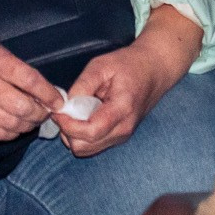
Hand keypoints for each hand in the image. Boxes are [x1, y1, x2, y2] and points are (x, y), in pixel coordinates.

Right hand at [0, 26, 59, 141]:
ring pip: (11, 124)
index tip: (59, 101)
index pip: (30, 81)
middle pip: (22, 107)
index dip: (49, 94)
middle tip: (48, 111)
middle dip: (41, 113)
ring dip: (29, 124)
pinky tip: (17, 126)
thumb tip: (45, 91)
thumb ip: (18, 69)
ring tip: (35, 119)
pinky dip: (12, 133)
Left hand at [53, 6, 200, 156]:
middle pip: (83, 147)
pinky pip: (92, 146)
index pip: (89, 132)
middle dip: (68, 131)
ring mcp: (123, 135)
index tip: (59, 110)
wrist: (155, 69)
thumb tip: (65, 106)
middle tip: (66, 111)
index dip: (68, 125)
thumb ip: (82, 85)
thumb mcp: (102, 65)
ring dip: (73, 135)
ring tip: (76, 113)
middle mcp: (124, 128)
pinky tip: (85, 117)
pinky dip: (82, 136)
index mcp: (122, 109)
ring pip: (85, 150)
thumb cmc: (129, 64)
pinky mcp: (119, 137)